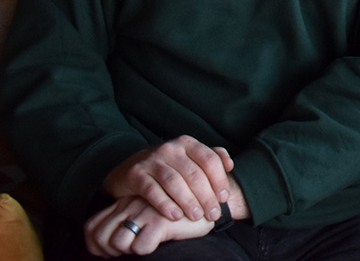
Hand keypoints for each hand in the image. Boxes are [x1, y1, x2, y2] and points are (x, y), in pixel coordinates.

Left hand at [83, 196, 213, 256]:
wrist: (210, 203)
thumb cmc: (179, 214)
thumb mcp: (150, 214)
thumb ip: (133, 223)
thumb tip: (115, 244)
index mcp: (125, 202)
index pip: (93, 226)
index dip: (96, 245)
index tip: (111, 253)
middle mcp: (131, 204)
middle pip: (101, 235)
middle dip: (110, 251)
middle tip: (127, 252)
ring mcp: (144, 211)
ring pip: (118, 241)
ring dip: (127, 251)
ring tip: (143, 247)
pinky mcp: (160, 221)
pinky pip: (140, 246)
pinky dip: (146, 249)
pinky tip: (160, 243)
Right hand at [103, 137, 233, 222]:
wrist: (129, 170)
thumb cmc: (167, 167)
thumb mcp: (188, 159)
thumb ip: (211, 158)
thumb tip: (230, 165)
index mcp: (187, 143)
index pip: (209, 160)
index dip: (219, 180)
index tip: (224, 198)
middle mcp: (170, 148)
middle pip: (194, 174)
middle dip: (206, 196)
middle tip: (213, 214)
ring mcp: (151, 160)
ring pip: (174, 182)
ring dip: (188, 201)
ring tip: (196, 216)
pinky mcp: (136, 174)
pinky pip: (152, 190)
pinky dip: (165, 204)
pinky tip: (175, 216)